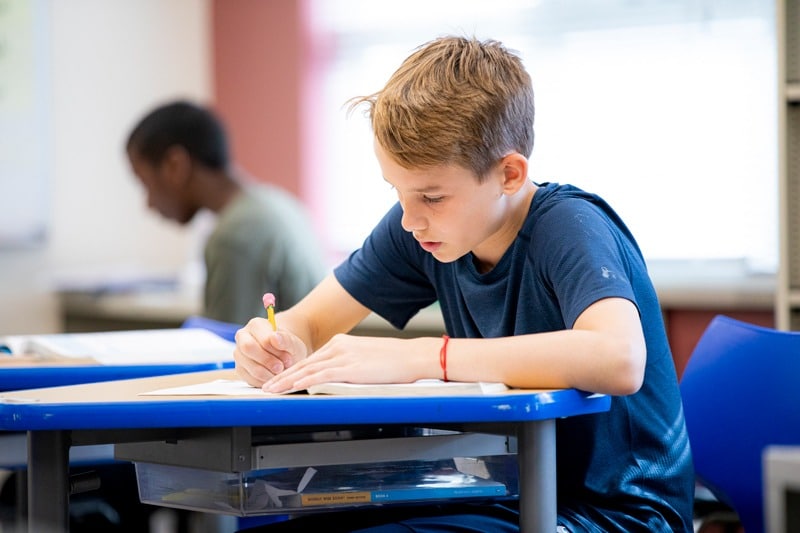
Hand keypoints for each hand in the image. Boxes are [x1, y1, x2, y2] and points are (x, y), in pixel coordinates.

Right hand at [233, 317, 307, 386]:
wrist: (285, 356)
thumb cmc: (287, 347)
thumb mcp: (293, 342)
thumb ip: (285, 339)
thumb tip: (274, 338)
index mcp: (256, 325)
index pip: (261, 337)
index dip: (275, 349)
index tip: (288, 356)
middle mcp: (243, 337)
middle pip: (248, 348)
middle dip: (267, 361)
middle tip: (281, 367)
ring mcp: (239, 354)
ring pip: (249, 366)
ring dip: (268, 373)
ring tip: (280, 371)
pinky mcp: (240, 369)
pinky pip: (250, 378)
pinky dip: (264, 381)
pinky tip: (273, 376)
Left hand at [263, 334, 433, 392]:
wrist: (413, 357)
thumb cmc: (395, 361)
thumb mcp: (366, 359)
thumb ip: (348, 365)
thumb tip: (336, 378)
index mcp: (342, 343)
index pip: (311, 358)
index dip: (293, 370)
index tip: (280, 379)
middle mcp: (338, 346)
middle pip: (304, 363)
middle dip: (283, 376)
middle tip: (266, 386)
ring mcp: (342, 356)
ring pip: (307, 369)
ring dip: (286, 381)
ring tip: (272, 391)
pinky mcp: (348, 367)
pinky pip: (319, 376)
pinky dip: (302, 382)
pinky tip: (291, 389)